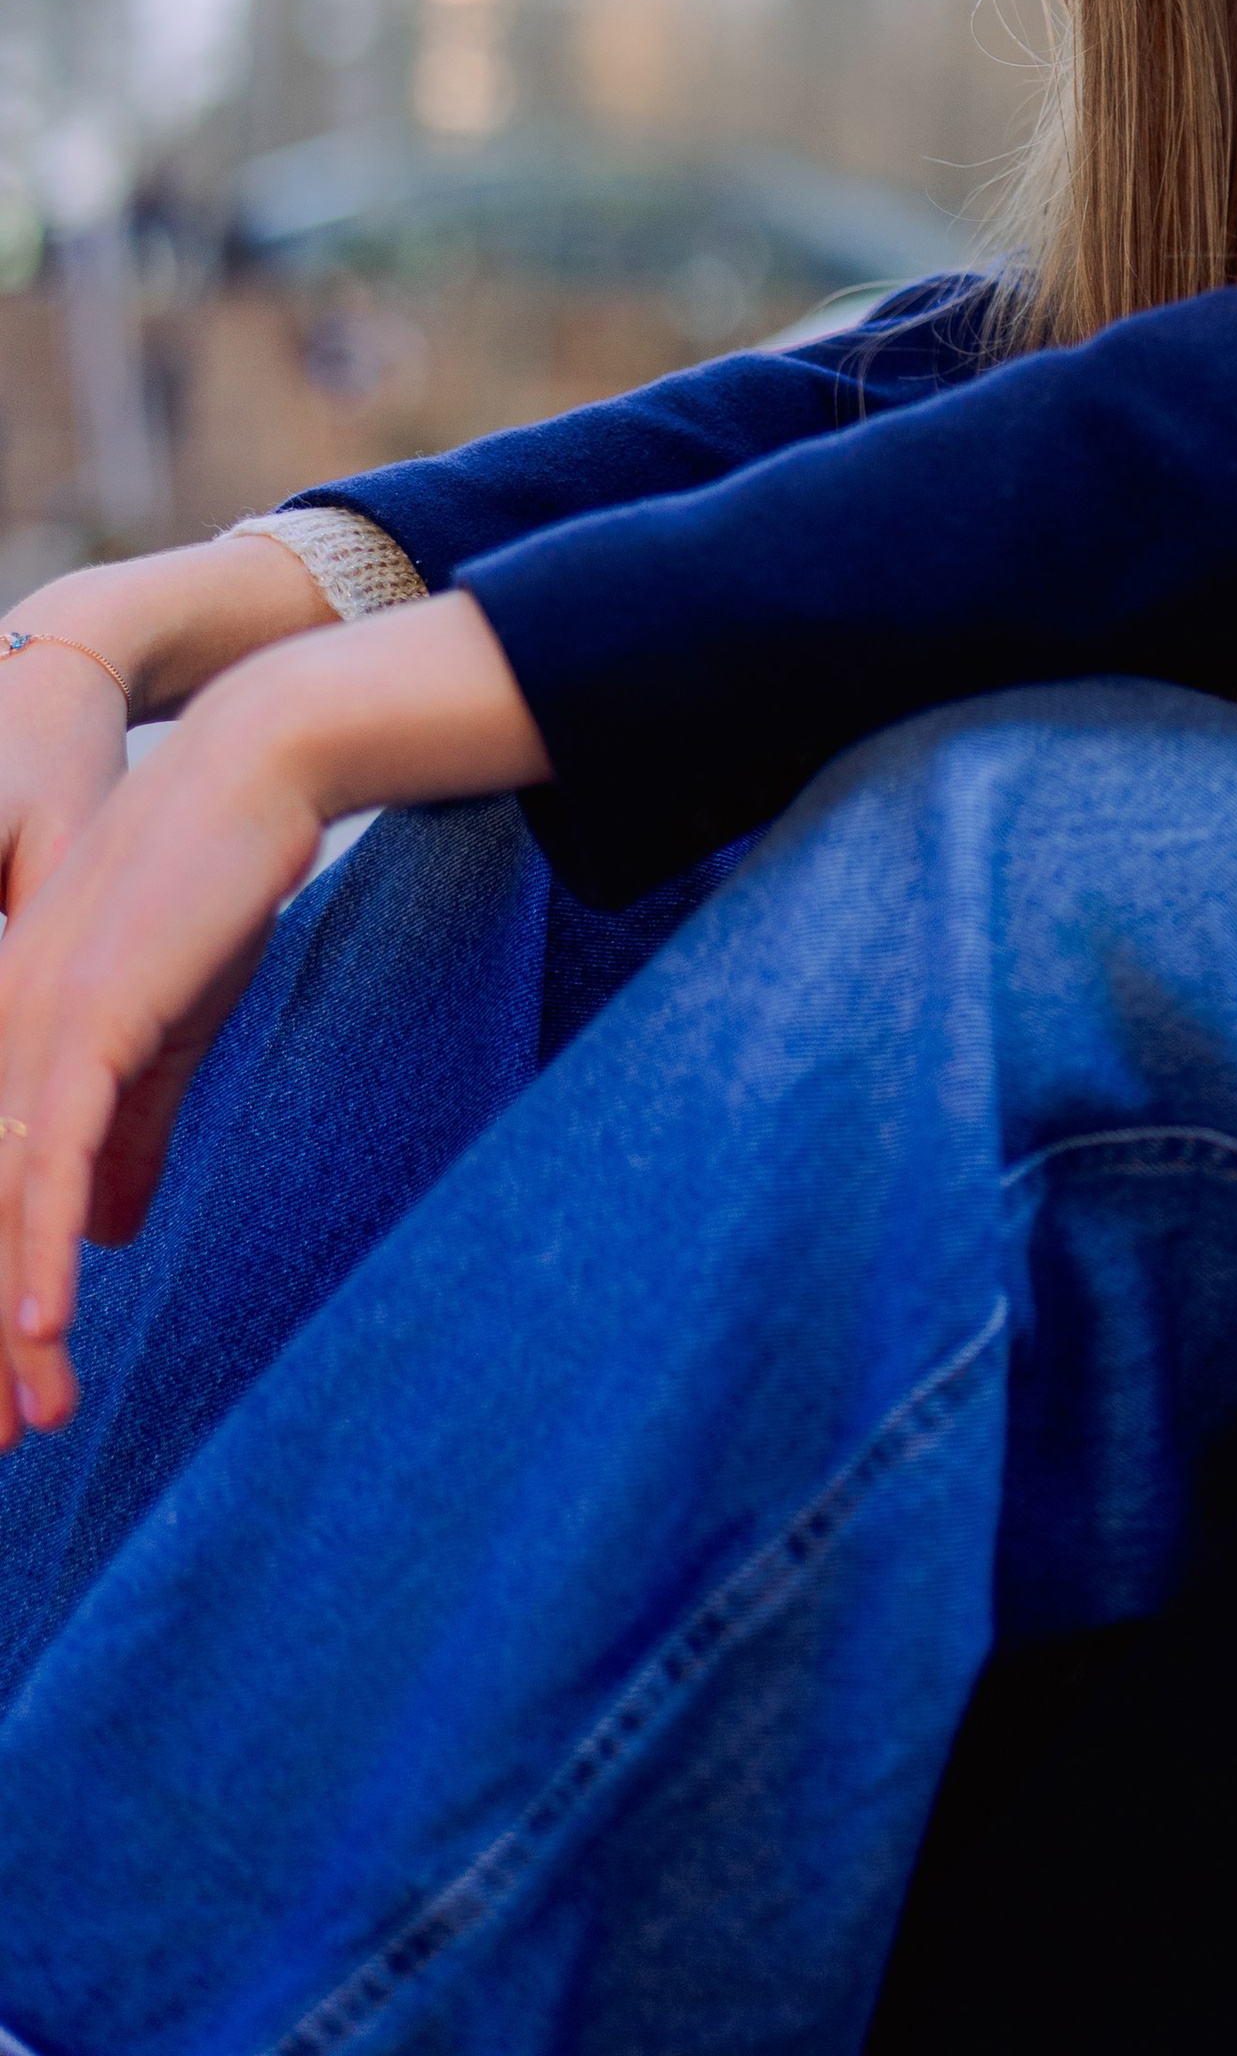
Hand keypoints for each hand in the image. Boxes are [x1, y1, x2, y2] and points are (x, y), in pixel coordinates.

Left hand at [0, 588, 548, 1440]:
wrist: (250, 772)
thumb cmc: (210, 890)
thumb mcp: (169, 1033)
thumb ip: (129, 1130)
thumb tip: (105, 1232)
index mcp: (2, 1041)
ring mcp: (24, 1030)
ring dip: (2, 1329)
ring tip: (21, 1425)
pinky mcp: (78, 1024)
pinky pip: (43, 1165)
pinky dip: (33, 1259)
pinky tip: (37, 1334)